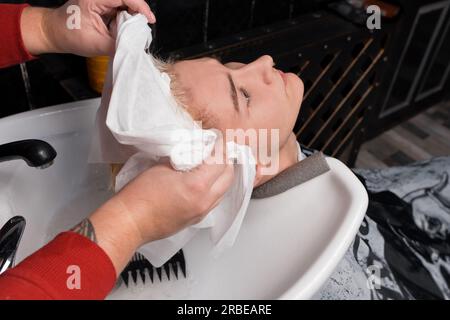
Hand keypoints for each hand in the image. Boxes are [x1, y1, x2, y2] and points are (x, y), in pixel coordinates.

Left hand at [21, 0, 154, 55]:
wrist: (55, 31)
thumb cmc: (70, 34)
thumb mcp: (97, 44)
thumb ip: (119, 44)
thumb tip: (136, 44)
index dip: (141, 7)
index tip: (149, 20)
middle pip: (128, 0)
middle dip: (138, 13)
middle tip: (142, 29)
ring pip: (126, 4)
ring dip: (132, 17)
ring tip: (132, 31)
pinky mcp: (104, 3)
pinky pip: (121, 8)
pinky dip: (126, 19)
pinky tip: (124, 29)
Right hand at [88, 157, 233, 273]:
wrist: (130, 222)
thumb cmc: (140, 196)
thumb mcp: (163, 167)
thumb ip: (184, 158)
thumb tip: (195, 151)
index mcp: (197, 186)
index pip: (220, 162)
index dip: (221, 148)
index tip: (218, 139)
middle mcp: (204, 201)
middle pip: (228, 177)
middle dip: (226, 160)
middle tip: (220, 149)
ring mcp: (202, 212)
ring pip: (224, 191)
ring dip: (222, 176)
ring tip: (215, 163)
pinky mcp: (197, 219)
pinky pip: (215, 201)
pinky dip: (215, 188)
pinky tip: (207, 180)